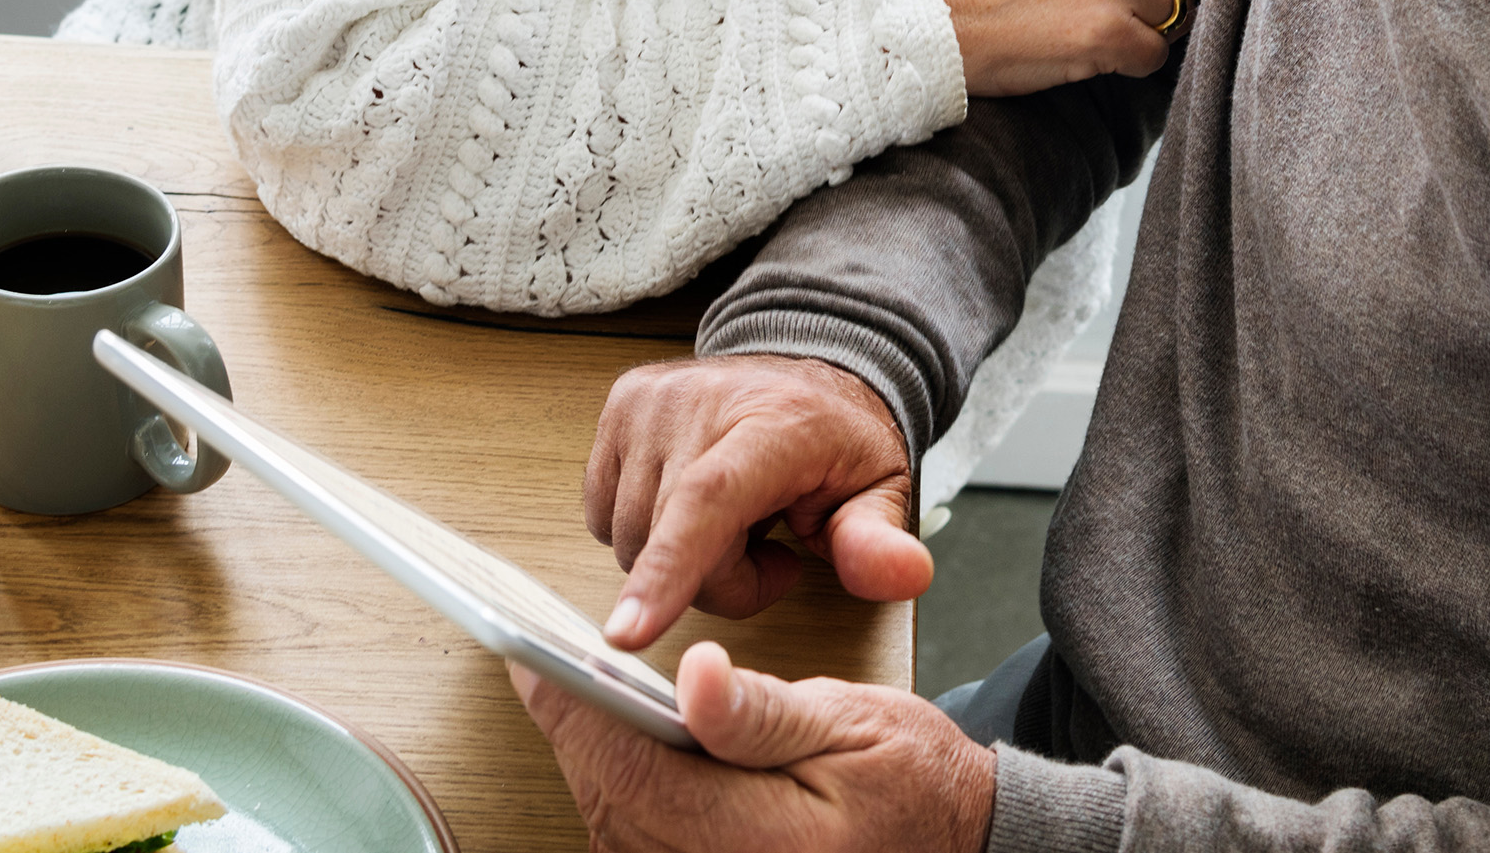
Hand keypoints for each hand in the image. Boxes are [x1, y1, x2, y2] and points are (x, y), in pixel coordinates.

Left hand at [513, 643, 995, 852]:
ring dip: (590, 754)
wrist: (954, 845)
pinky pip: (633, 837)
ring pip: (611, 820)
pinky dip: (618, 786)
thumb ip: (764, 711)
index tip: (536, 656)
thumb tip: (695, 679)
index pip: (635, 774)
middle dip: (572, 725)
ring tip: (566, 685)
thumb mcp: (854, 726)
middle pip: (609, 799)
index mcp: (761, 842)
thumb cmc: (913, 784)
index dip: (577, 711)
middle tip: (537, 655)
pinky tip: (613, 739)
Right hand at [587, 355, 926, 649]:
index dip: (667, 571)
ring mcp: (650, 402)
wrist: (808, 374)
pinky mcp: (618, 408)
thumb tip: (904, 576)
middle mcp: (698, 401)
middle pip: (668, 540)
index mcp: (772, 421)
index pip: (707, 500)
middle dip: (717, 582)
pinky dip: (645, 533)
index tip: (628, 635)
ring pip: (629, 538)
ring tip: (735, 524)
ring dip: (677, 561)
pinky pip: (604, 515)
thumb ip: (879, 540)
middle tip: (770, 554)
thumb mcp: (882, 491)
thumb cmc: (839, 440)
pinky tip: (692, 507)